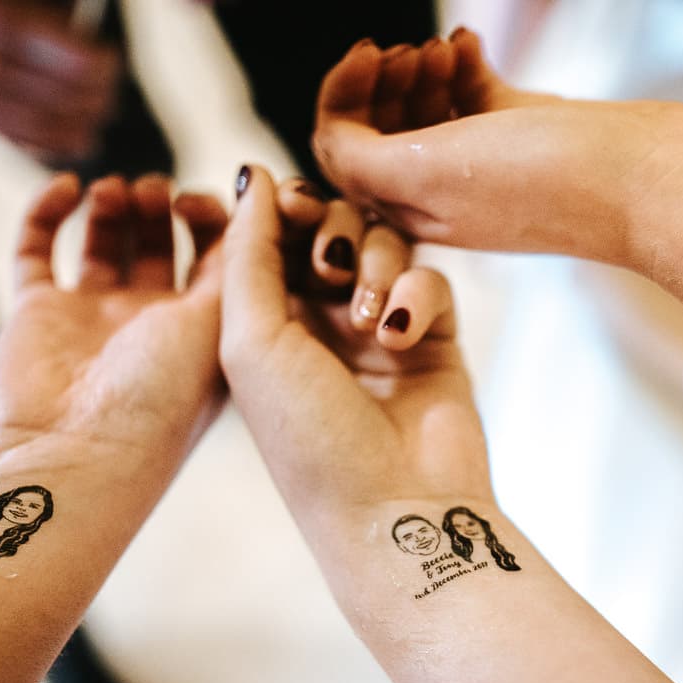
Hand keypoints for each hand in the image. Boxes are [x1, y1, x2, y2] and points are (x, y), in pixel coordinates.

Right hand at [0, 0, 120, 160]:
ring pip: (51, 126)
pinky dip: (53, 142)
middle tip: (109, 92)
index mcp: (0, 22)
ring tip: (98, 119)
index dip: (105, 66)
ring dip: (84, 125)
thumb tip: (75, 27)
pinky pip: (21, 139)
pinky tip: (72, 138)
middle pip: (71, 97)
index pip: (79, 60)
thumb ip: (33, 12)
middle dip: (100, 97)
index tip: (110, 61)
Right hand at [0, 173, 226, 472]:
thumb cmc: (164, 397)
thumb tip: (258, 185)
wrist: (78, 453)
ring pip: (105, 239)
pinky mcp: (37, 313)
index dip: (210, 215)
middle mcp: (150, 321)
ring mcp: (92, 316)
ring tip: (116, 192)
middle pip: (160, 240)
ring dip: (113, 204)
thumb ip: (241, 254)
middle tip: (156, 192)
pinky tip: (66, 188)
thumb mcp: (221, 321)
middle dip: (160, 205)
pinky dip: (48, 212)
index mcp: (203, 329)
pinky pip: (38, 250)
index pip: (213, 252)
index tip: (195, 201)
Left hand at [219, 166, 492, 526]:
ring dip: (375, 262)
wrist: (393, 509)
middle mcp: (318, 322)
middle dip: (332, 229)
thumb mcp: (252, 342)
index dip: (284, 208)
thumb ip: (249, 253)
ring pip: (384, 242)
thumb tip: (253, 173)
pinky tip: (401, 337)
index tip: (293, 206)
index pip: (275, 233)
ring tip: (367, 315)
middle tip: (330, 259)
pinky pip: (429, 277)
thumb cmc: (308, 437)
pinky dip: (416, 295)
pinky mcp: (434, 338)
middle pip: (331, 227)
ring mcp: (378, 328)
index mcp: (264, 323)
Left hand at [313, 29, 682, 266]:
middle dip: (381, 81)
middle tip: (411, 51)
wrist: (648, 181)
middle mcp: (439, 192)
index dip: (342, 96)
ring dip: (420, 69)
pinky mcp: (521, 134)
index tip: (371, 51)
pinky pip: (471, 94)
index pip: (341, 153)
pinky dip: (461, 64)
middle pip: (379, 128)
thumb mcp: (429, 173)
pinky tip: (471, 42)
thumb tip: (330, 141)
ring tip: (444, 50)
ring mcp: (482, 162)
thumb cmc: (543, 179)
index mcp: (408, 212)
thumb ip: (363, 161)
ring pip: (423, 108)